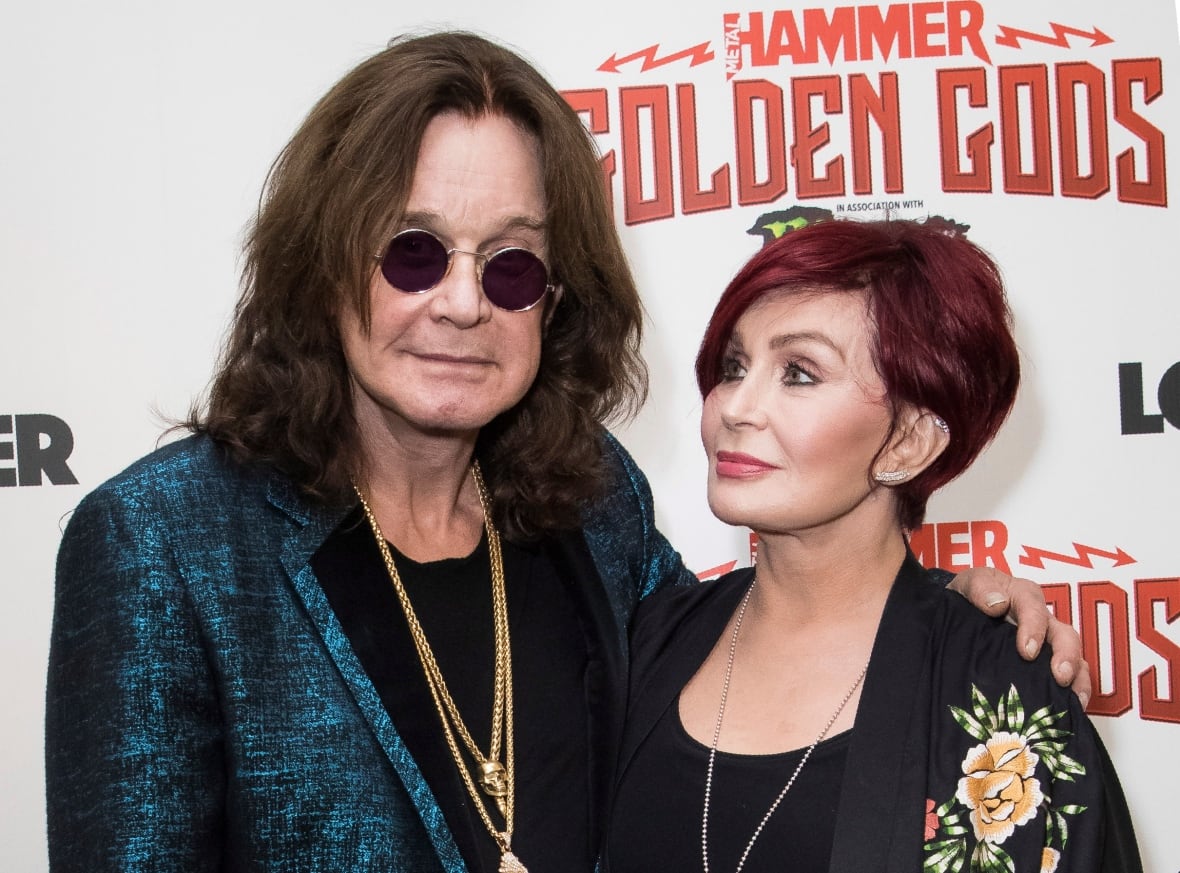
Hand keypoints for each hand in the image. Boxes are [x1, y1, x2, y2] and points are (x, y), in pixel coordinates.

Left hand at [948, 566, 1091, 709]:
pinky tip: (1071, 710)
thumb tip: (997, 604)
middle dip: (1066, 656)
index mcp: (1022, 595)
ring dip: (1078, 677)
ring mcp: (1049, 643)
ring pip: (1074, 657)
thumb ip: (980, 588)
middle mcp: (1042, 619)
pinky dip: (1074, 692)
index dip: (1033, 628)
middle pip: (1063, 635)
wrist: (962, 610)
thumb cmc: (970, 595)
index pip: (1033, 607)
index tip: (1027, 651)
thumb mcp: (969, 583)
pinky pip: (1070, 677)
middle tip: (1060, 676)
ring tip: (1075, 698)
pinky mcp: (1047, 664)